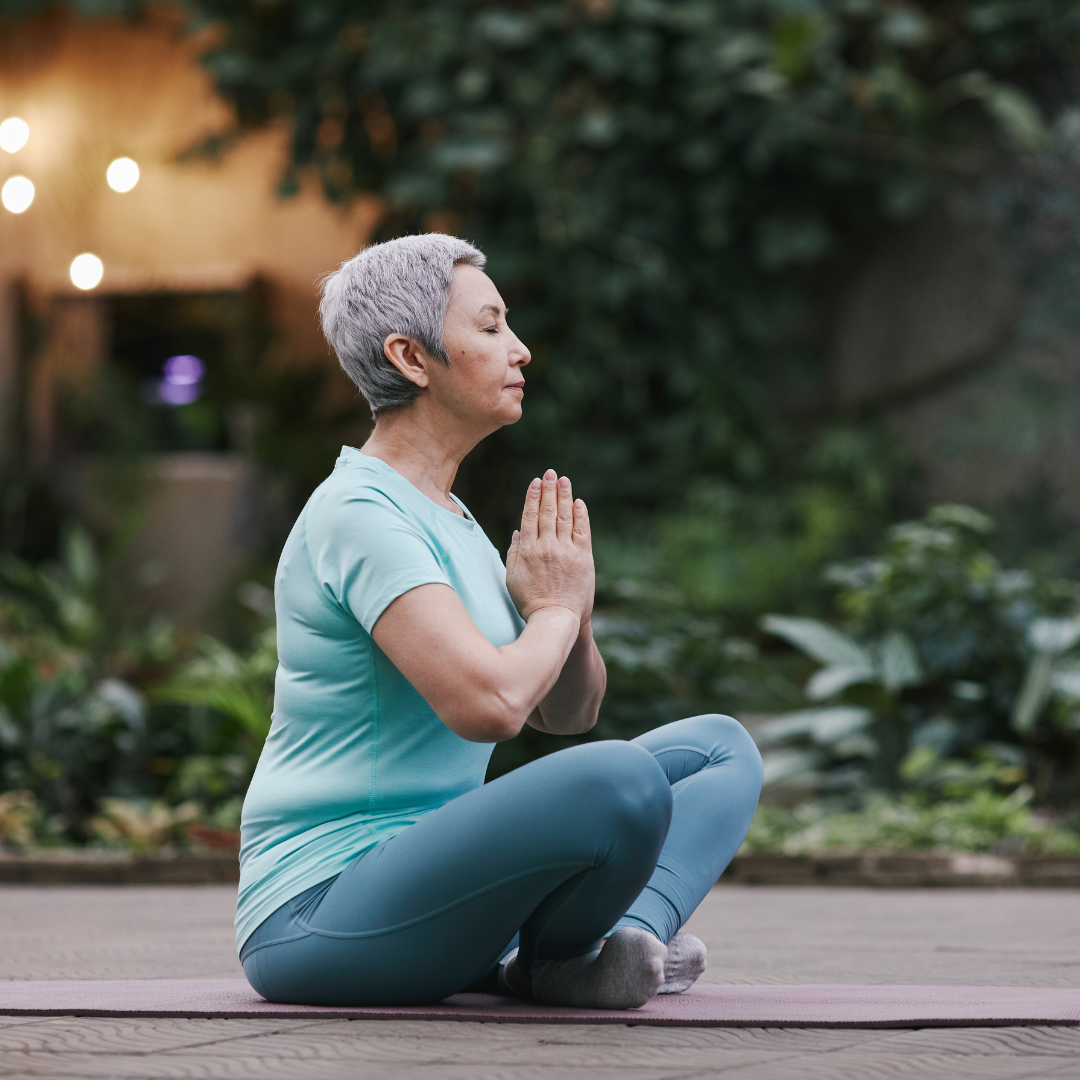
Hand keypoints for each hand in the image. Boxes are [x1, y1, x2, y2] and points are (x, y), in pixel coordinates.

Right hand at [506, 469, 594, 624]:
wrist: (555, 618)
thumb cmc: (530, 601)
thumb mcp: (512, 578)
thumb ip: (513, 553)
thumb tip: (518, 531)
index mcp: (528, 550)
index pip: (530, 516)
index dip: (533, 496)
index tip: (535, 482)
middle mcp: (547, 547)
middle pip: (547, 511)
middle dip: (549, 490)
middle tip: (550, 473)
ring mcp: (566, 551)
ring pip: (565, 517)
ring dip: (565, 496)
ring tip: (564, 480)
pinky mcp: (583, 558)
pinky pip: (582, 531)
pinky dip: (581, 515)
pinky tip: (578, 502)